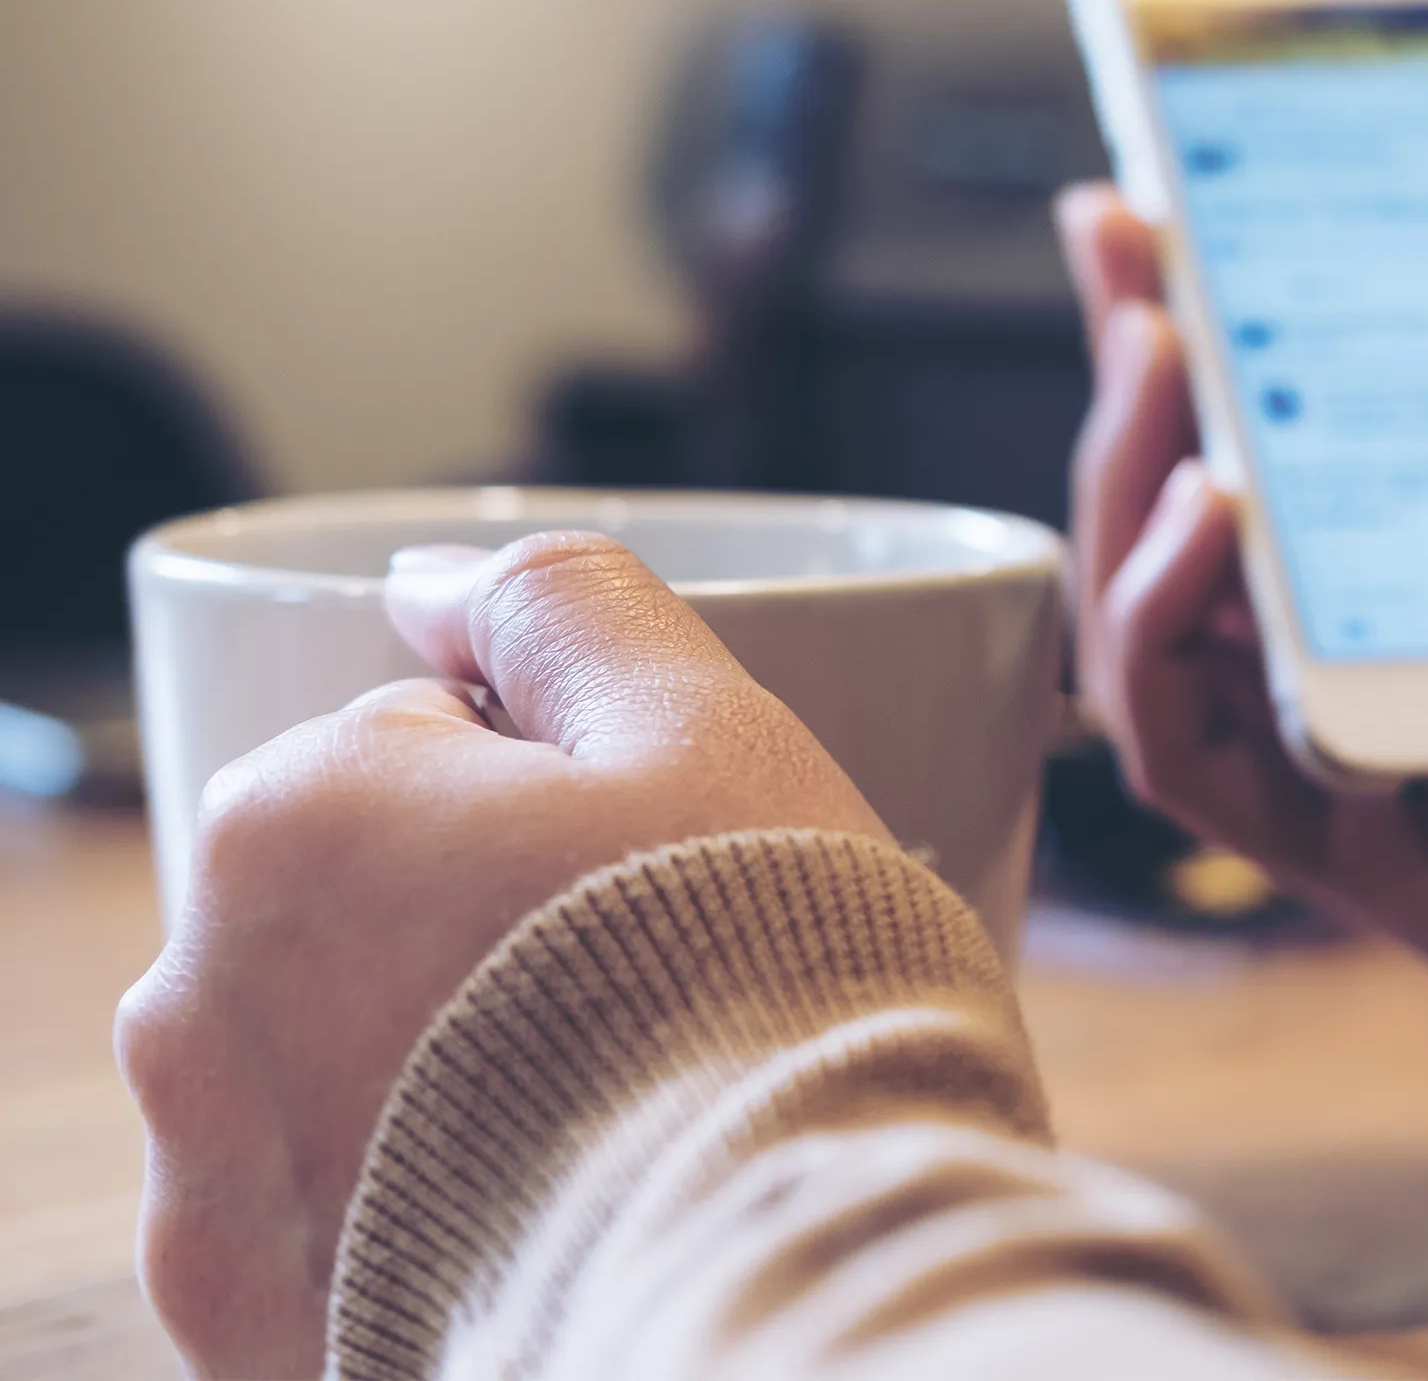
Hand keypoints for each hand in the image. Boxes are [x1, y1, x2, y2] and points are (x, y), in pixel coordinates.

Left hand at [115, 532, 886, 1379]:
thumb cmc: (753, 986)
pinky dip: (412, 1207)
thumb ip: (560, 606)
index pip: (427, 746)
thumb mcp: (700, 726)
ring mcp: (211, 1185)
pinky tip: (534, 1215)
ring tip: (593, 1119)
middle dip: (474, 927)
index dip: (564, 798)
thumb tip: (428, 578)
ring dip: (433, 1067)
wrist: (771, 1272)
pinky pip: (327, 1219)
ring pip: (333, 1058)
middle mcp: (198, 1002)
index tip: (648, 873)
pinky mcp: (250, 1328)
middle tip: (633, 996)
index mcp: (292, 820)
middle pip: (362, 904)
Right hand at [1054, 171, 1427, 1107]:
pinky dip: (1157, 629)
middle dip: (1132, 383)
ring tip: (1155, 351)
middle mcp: (1386, 691)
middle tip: (1121, 239)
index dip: (1211, 345)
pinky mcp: (1357, 860)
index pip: (1288, 469)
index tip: (1161, 206)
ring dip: (1120, 487)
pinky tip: (1208, 509)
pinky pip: (1184, 758)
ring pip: (1152, 640)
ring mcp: (1359, 776)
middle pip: (1189, 540)